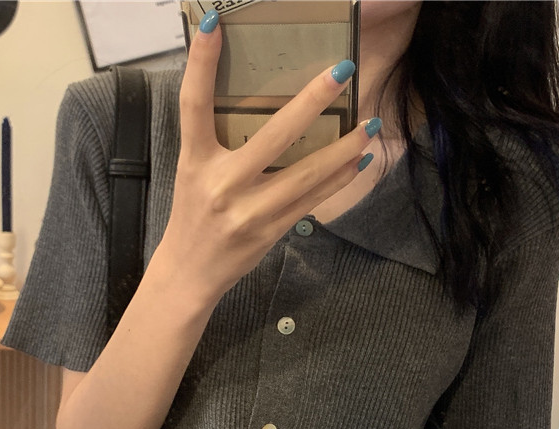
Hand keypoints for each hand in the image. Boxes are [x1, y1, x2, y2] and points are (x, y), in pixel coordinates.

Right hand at [155, 11, 378, 303]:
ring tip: (370, 123)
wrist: (189, 273)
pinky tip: (358, 161)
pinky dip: (337, 180)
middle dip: (311, 102)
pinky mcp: (270, 231)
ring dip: (342, 148)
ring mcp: (249, 212)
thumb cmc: (193, 216)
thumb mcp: (193, 172)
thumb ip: (216, 138)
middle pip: (272, 137)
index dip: (200, 63)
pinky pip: (310, 201)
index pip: (193, 105)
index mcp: (196, 161)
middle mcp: (222, 185)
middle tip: (343, 71)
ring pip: (305, 175)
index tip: (214, 23)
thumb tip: (256, 100)